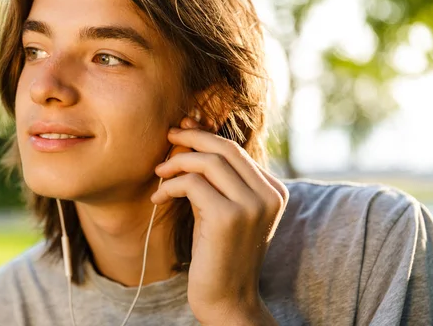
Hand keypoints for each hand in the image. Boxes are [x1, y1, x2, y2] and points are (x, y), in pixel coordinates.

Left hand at [151, 117, 287, 324]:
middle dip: (192, 137)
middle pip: (225, 148)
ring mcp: (252, 206)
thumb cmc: (219, 252)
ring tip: (159, 173)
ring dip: (176, 163)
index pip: (236, 150)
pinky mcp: (228, 217)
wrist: (227, 299)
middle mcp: (269, 195)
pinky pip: (192, 184)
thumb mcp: (224, 208)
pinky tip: (158, 198)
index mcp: (274, 190)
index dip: (204, 135)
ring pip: (207, 162)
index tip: (181, 131)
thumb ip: (216, 178)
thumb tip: (192, 132)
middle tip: (168, 136)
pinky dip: (170, 186)